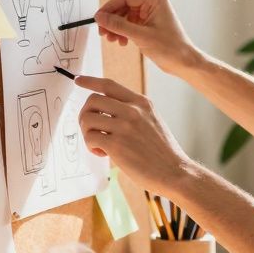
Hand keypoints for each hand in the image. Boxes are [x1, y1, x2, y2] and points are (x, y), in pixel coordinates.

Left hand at [75, 75, 192, 194]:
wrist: (174, 172)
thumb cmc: (163, 152)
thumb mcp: (152, 121)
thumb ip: (133, 113)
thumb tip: (106, 113)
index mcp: (141, 102)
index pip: (109, 85)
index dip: (90, 81)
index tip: (78, 80)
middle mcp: (132, 110)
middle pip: (92, 100)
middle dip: (85, 115)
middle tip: (91, 130)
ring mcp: (124, 126)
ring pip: (87, 118)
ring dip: (87, 133)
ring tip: (99, 145)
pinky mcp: (117, 144)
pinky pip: (90, 138)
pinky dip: (91, 147)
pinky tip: (103, 154)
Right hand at [95, 0, 200, 75]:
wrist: (184, 62)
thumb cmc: (171, 48)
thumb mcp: (141, 36)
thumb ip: (119, 25)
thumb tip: (100, 17)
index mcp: (154, 0)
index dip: (109, 7)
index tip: (98, 18)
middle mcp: (152, 5)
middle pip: (123, 7)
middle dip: (112, 20)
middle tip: (103, 32)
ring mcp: (150, 15)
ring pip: (125, 17)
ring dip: (116, 27)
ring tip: (111, 39)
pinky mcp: (148, 26)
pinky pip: (130, 25)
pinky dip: (123, 32)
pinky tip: (121, 42)